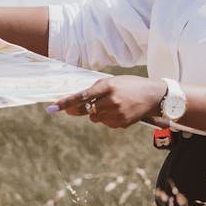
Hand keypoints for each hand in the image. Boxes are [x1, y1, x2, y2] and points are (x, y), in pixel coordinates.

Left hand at [48, 75, 166, 128]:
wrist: (153, 96)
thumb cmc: (131, 86)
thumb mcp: (114, 81)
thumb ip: (96, 89)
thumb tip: (78, 101)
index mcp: (108, 86)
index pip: (82, 96)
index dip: (65, 102)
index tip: (52, 108)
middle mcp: (111, 101)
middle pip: (85, 110)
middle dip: (75, 110)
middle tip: (69, 110)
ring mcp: (117, 114)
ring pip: (94, 118)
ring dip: (96, 113)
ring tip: (111, 105)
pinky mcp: (121, 123)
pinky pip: (105, 123)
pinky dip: (107, 119)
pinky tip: (119, 112)